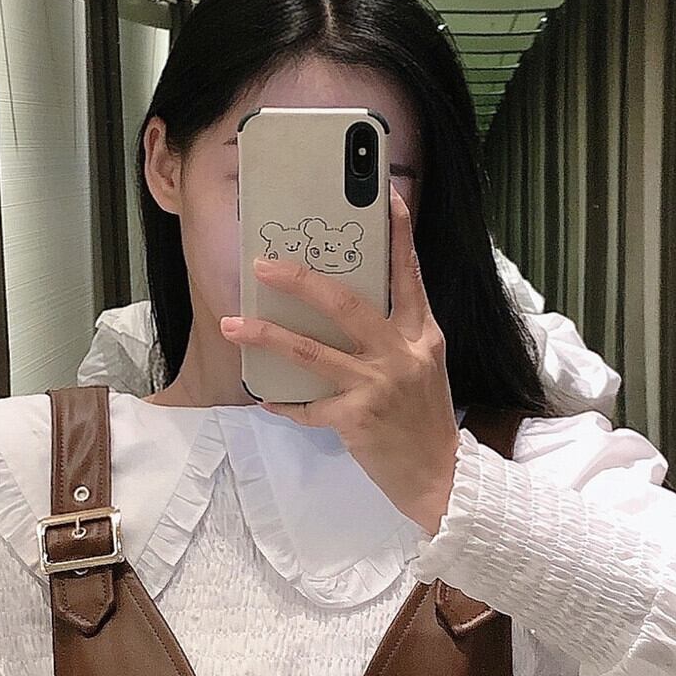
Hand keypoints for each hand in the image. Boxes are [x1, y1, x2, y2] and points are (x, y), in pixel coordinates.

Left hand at [221, 185, 461, 535]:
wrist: (442, 480)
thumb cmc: (425, 424)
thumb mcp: (424, 370)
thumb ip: (396, 339)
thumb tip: (348, 311)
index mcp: (423, 335)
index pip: (409, 274)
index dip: (398, 234)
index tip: (386, 195)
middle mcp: (402, 354)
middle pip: (345, 304)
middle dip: (299, 280)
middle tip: (263, 264)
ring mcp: (378, 386)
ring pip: (312, 351)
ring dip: (267, 335)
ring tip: (233, 324)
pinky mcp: (357, 418)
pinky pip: (308, 406)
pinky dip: (284, 403)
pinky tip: (266, 398)